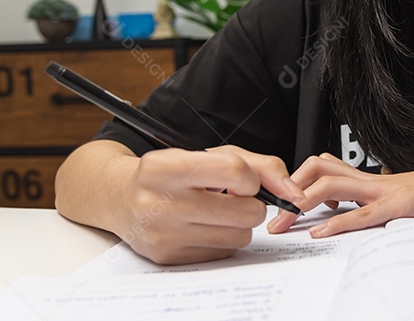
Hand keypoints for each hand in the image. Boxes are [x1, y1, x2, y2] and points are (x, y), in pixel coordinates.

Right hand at [114, 145, 305, 264]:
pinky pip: (223, 253)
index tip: (243, 180)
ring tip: (216, 210)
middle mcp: (160, 201)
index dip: (250, 177)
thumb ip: (258, 165)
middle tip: (232, 197)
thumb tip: (292, 191)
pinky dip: (223, 239)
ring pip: (240, 235)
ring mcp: (163, 233)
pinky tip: (203, 226)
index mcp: (168, 166)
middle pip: (246, 211)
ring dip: (239, 223)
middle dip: (250, 203)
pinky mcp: (168, 257)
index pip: (235, 172)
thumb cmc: (172, 172)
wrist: (120, 198)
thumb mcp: (209, 155)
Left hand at [265, 153, 413, 237]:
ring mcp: (385, 189)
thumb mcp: (396, 203)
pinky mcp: (401, 204)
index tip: (277, 204)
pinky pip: (364, 212)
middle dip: (290, 189)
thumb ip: (370, 206)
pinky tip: (321, 233)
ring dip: (302, 203)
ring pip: (332, 185)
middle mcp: (371, 180)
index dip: (296, 181)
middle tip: (272, 216)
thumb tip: (342, 218)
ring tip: (284, 223)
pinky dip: (340, 223)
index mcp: (369, 180)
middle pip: (318, 168)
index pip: (322, 169)